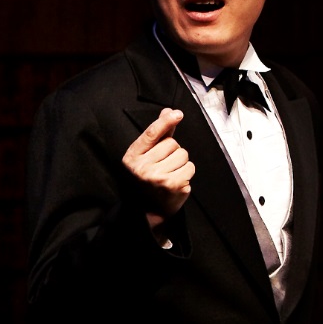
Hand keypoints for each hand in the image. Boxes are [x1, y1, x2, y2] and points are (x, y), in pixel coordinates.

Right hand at [122, 108, 194, 227]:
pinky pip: (190, 168)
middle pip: (173, 144)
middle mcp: (142, 167)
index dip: (165, 122)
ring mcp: (157, 178)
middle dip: (173, 152)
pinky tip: (176, 181)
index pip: (150, 134)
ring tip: (169, 174)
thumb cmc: (146, 180)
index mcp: (132, 157)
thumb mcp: (145, 157)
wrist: (146, 212)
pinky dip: (187, 173)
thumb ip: (158, 134)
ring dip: (181, 163)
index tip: (177, 114)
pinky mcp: (173, 186)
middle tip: (164, 166)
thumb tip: (168, 111)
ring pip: (183, 155)